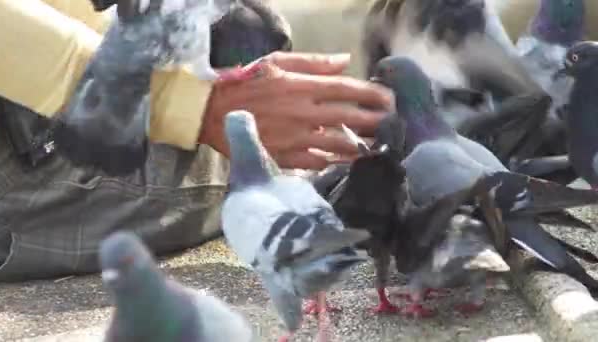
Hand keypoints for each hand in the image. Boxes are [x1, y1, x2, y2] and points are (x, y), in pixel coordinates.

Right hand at [198, 51, 393, 169]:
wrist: (212, 113)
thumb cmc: (245, 83)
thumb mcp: (276, 62)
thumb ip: (313, 63)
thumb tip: (346, 61)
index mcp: (301, 86)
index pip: (347, 90)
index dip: (373, 95)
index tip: (392, 99)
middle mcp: (303, 113)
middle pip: (349, 118)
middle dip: (376, 121)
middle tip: (395, 124)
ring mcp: (295, 138)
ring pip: (338, 144)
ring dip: (362, 144)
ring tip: (379, 144)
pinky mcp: (286, 157)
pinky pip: (319, 161)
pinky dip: (336, 160)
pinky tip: (349, 158)